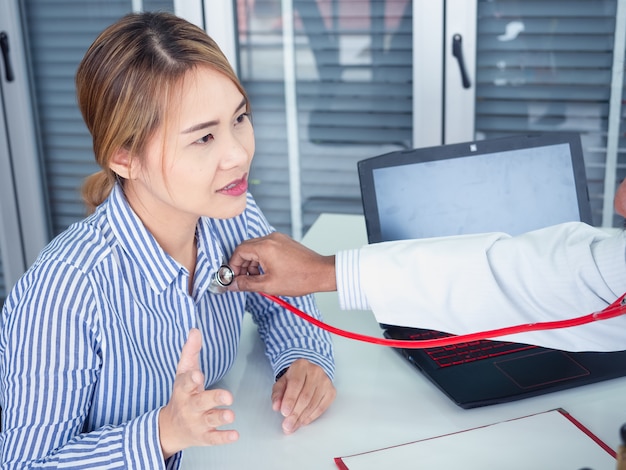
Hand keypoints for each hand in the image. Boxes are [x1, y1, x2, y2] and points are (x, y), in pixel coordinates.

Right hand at [159, 329, 238, 458]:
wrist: (170, 428)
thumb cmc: (182, 394)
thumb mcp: (183, 372)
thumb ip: (190, 352)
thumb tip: (195, 330)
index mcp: (184, 389)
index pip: (186, 383)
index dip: (192, 379)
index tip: (198, 375)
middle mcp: (189, 406)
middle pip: (200, 402)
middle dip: (213, 399)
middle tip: (227, 396)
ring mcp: (197, 422)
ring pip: (209, 420)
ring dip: (220, 417)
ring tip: (231, 414)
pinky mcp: (204, 436)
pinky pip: (214, 438)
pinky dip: (224, 437)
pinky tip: (234, 435)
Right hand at [228, 232, 336, 295]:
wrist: (322, 273)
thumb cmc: (300, 278)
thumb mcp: (269, 285)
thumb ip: (247, 284)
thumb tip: (232, 285)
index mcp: (265, 247)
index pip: (239, 251)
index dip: (233, 266)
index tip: (233, 277)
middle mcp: (271, 238)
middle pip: (246, 248)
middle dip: (242, 265)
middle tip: (244, 280)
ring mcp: (279, 239)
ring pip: (256, 248)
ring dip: (253, 263)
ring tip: (258, 279)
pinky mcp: (285, 242)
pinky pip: (267, 248)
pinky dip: (263, 259)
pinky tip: (268, 272)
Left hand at [271, 359, 335, 433]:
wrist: (309, 374)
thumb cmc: (294, 379)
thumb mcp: (282, 383)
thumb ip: (277, 394)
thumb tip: (276, 406)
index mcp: (301, 365)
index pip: (296, 384)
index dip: (290, 400)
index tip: (284, 413)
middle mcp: (315, 371)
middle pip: (305, 396)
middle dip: (295, 413)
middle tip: (287, 425)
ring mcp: (325, 381)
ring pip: (313, 403)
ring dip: (302, 417)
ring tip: (293, 426)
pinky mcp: (331, 391)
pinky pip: (322, 407)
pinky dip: (312, 416)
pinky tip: (303, 421)